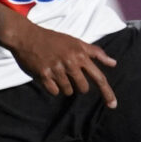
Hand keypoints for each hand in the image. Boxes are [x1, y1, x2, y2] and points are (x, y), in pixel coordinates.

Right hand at [0, 3, 117, 106]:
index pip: (99, 77)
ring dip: (64, 86)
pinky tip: (48, 76)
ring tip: (57, 72)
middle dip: (78, 85)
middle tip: (69, 74)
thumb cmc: (53, 39)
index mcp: (80, 54)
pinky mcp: (43, 75)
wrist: (27, 36)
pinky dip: (53, 87)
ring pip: (68, 91)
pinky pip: (54, 91)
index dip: (107, 92)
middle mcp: (70, 62)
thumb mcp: (76, 42)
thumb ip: (95, 53)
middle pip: (83, 88)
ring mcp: (56, 69)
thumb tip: (113, 63)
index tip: (113, 105)